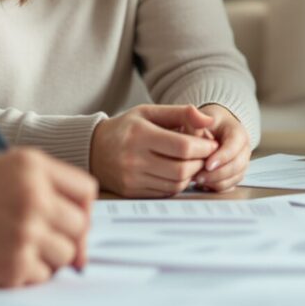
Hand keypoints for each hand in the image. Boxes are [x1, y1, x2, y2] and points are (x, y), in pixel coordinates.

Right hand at [0, 150, 95, 287]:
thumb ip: (37, 184)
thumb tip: (81, 222)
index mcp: (30, 165)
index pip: (85, 190)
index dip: (80, 208)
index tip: (70, 220)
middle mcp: (34, 196)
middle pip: (80, 226)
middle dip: (66, 237)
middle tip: (43, 242)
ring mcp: (26, 232)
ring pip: (65, 255)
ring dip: (47, 258)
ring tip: (16, 250)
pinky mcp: (15, 265)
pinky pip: (42, 276)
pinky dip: (27, 274)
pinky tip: (0, 262)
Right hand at [90, 104, 218, 197]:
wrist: (93, 149)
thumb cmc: (126, 128)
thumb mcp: (149, 112)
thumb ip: (181, 113)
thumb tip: (209, 120)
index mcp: (140, 134)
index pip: (183, 146)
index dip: (203, 147)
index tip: (211, 144)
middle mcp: (134, 158)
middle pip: (181, 169)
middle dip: (200, 163)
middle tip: (205, 156)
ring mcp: (131, 178)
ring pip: (175, 184)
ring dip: (191, 175)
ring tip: (192, 164)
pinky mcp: (131, 192)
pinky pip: (164, 192)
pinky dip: (177, 184)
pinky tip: (177, 173)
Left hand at [189, 104, 251, 192]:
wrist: (215, 127)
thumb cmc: (208, 122)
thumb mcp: (201, 117)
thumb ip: (196, 124)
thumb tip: (192, 135)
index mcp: (238, 133)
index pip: (234, 147)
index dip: (222, 157)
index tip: (207, 165)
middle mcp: (244, 149)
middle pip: (237, 166)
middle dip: (218, 174)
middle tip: (199, 177)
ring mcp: (242, 163)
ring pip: (234, 178)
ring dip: (216, 182)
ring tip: (198, 180)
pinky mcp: (236, 174)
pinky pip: (230, 185)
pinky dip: (217, 187)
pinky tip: (203, 184)